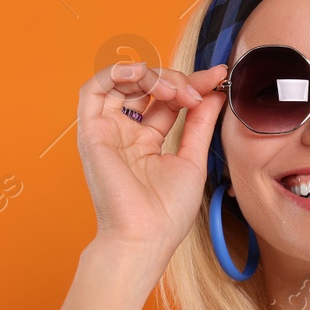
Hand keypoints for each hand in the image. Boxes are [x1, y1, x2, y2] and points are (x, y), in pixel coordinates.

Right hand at [75, 58, 228, 257]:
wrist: (145, 236)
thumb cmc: (166, 212)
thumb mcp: (192, 159)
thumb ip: (199, 123)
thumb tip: (214, 93)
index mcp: (148, 142)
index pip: (168, 100)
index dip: (192, 83)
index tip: (218, 76)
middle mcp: (126, 134)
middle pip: (146, 87)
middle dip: (175, 79)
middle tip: (196, 90)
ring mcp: (109, 132)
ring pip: (121, 82)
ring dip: (150, 75)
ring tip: (172, 90)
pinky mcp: (92, 132)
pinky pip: (92, 90)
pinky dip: (114, 73)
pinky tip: (140, 74)